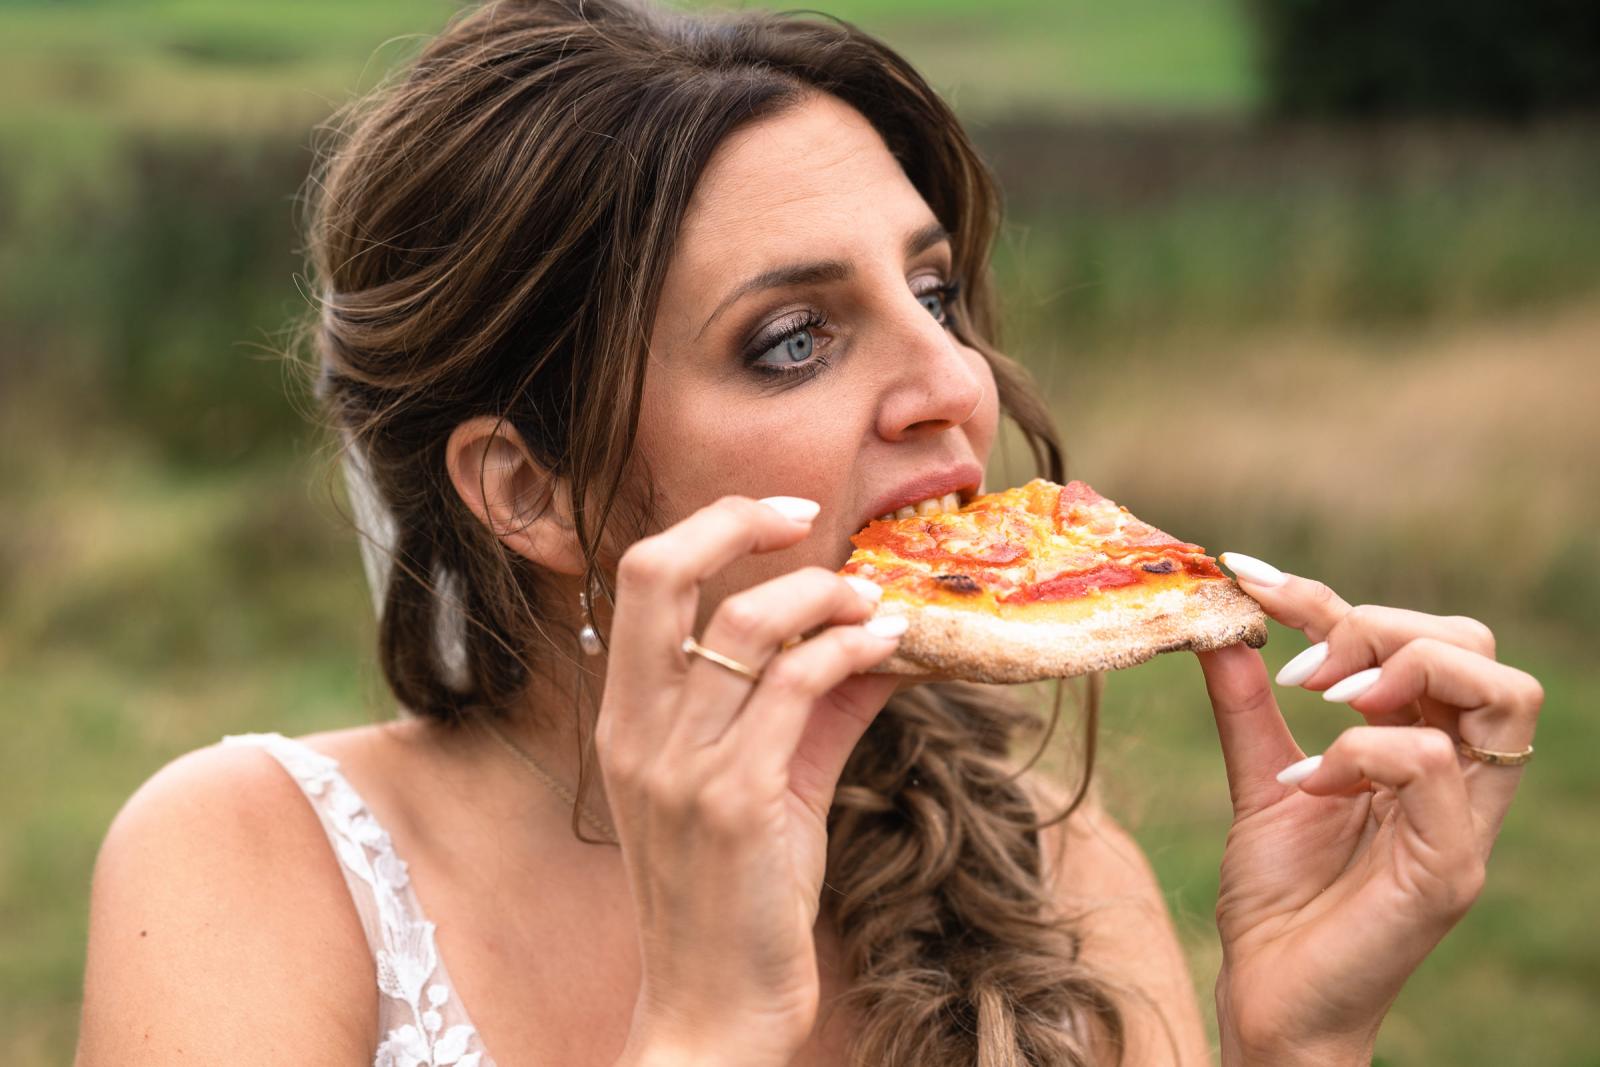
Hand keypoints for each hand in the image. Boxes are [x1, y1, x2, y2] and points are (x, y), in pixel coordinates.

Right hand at [596, 496, 902, 1066]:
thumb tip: (876, 634)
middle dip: (735, 521)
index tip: (780, 518)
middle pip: (656, 574)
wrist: (713, 1010)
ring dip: (824, 596)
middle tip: (809, 518)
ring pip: (745, 625)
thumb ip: (806, 705)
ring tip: (875, 604)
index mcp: (624, 720)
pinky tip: (890, 648)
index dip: (709, 528)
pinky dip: (850, 651)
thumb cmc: (733, 896)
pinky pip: (795, 688)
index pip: (640, 580)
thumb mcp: (760, 786)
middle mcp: (637, 732)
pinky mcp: (736, 802)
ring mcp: (679, 765)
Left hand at [1196, 556, 1542, 1062]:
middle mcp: (1460, 775)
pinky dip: (1359, 750)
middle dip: (1377, 627)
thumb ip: (1247, 706)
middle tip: (1296, 669)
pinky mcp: (1450, 864)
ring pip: (1501, 689)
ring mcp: (1466, 820)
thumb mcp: (1258, 779)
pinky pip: (1430, 762)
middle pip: (1476, 645)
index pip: (1418, 638)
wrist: (1272, 998)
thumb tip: (1218, 622)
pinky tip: (1303, 783)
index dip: (1333, 598)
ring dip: (1394, 670)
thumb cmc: (1280, 899)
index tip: (1249, 578)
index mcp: (1423, 746)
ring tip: (1314, 700)